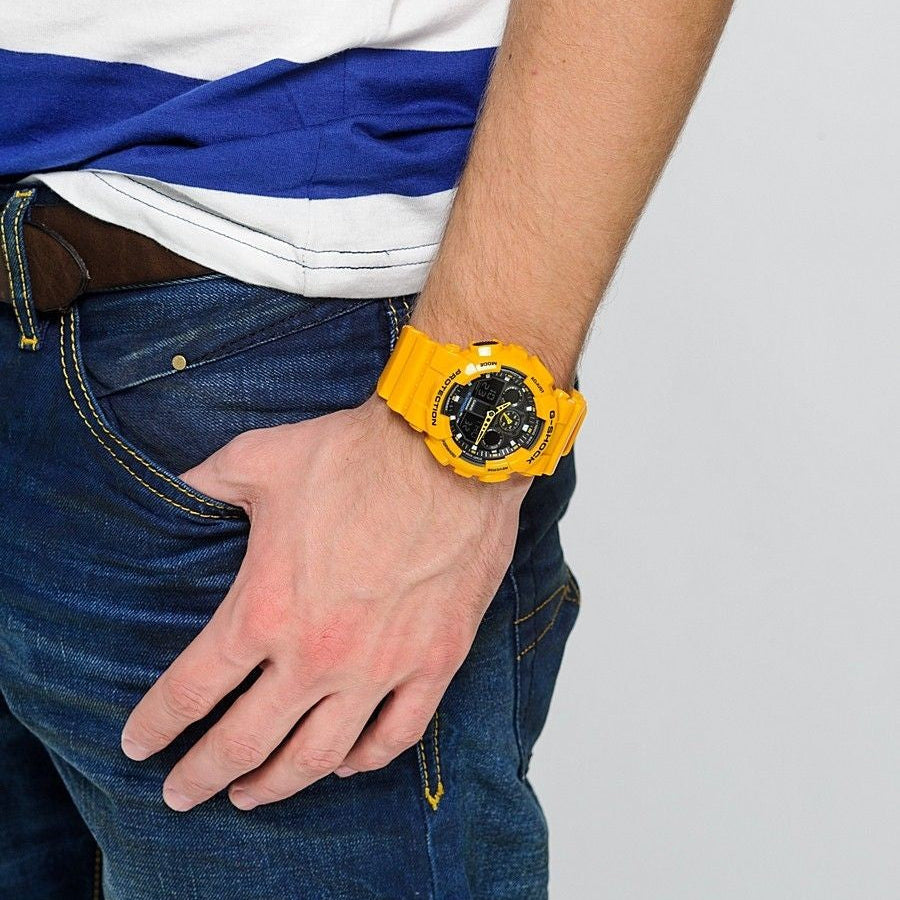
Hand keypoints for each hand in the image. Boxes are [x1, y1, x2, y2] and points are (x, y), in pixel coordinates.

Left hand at [119, 396, 530, 810]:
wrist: (449, 454)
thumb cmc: (355, 456)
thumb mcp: (258, 459)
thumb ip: (206, 484)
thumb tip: (173, 490)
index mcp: (264, 608)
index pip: (192, 691)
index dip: (157, 725)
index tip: (139, 745)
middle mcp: (317, 655)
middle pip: (245, 742)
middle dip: (202, 775)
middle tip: (181, 794)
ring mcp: (380, 667)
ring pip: (319, 756)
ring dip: (276, 785)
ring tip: (250, 796)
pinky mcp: (433, 662)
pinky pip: (396, 735)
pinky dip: (365, 760)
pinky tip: (346, 764)